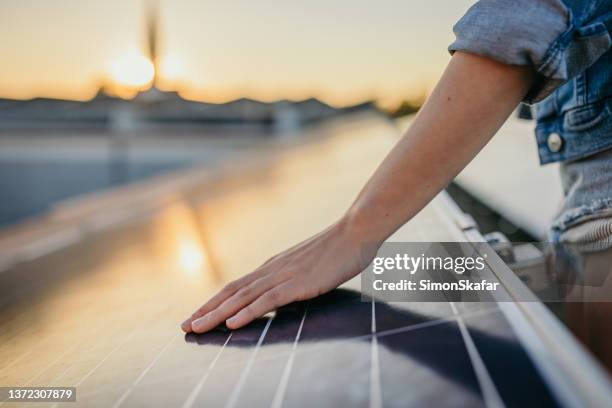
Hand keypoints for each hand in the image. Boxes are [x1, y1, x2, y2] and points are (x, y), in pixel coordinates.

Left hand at [181, 216, 376, 332]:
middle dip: (206, 310)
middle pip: (231, 292)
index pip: (236, 286)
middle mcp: (272, 270)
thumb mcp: (308, 264)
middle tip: (185, 326)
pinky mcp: (298, 283)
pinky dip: (247, 312)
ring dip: (216, 314)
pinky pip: (267, 300)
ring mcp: (284, 276)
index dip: (214, 301)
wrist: (355, 231)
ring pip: (242, 297)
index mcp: (273, 266)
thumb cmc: (338, 249)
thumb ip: (291, 277)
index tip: (197, 314)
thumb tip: (281, 291)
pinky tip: (232, 323)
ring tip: (197, 327)